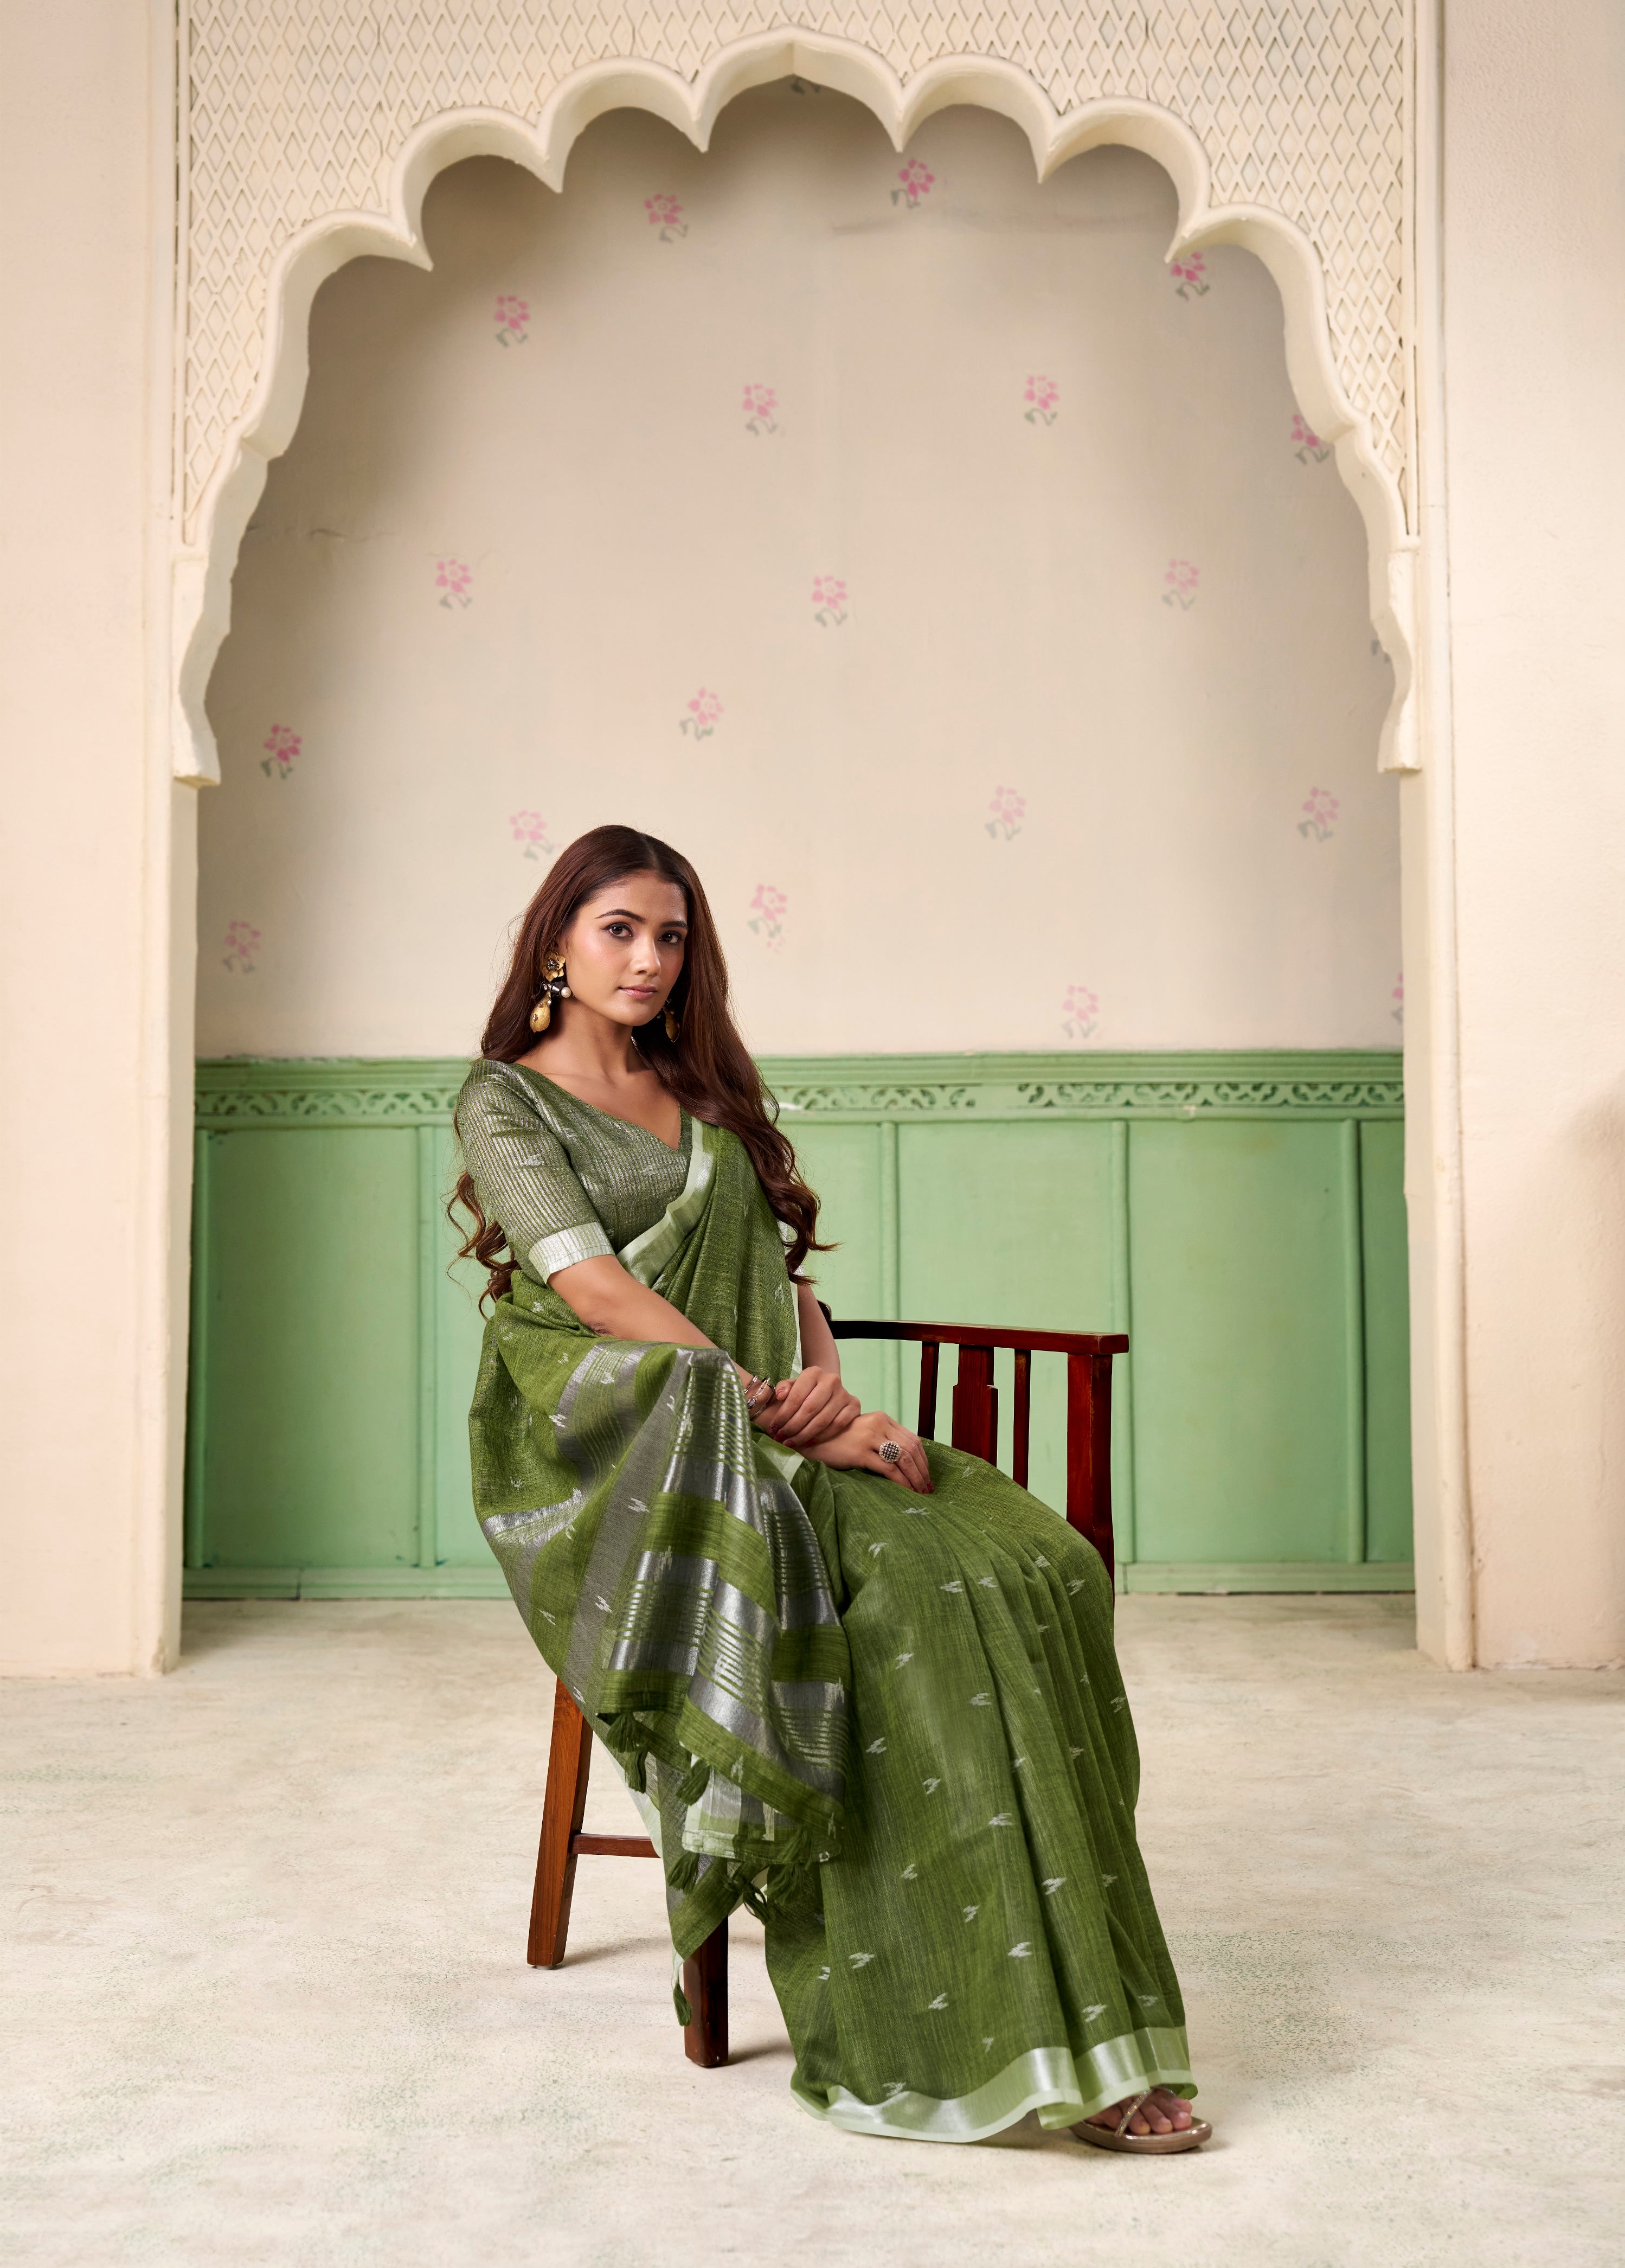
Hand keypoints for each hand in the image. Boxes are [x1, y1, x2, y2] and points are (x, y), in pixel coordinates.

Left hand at [756, 1365, 860, 1450]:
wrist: (828, 1389)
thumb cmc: (805, 1390)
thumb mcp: (792, 1386)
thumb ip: (784, 1388)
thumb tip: (780, 1395)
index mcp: (814, 1372)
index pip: (796, 1396)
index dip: (783, 1414)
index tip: (773, 1427)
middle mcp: (832, 1380)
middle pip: (810, 1409)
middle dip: (793, 1426)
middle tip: (781, 1438)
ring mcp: (844, 1393)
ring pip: (823, 1419)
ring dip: (805, 1435)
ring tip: (791, 1443)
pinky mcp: (854, 1405)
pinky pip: (838, 1425)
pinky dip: (822, 1437)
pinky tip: (809, 1443)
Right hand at [802, 1410, 932, 1494]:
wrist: (812, 1440)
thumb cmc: (840, 1440)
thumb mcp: (865, 1433)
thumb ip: (884, 1439)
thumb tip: (908, 1462)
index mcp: (883, 1418)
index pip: (913, 1439)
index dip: (923, 1460)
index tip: (927, 1475)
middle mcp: (879, 1424)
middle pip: (912, 1449)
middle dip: (923, 1471)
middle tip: (927, 1488)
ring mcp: (870, 1437)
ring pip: (904, 1459)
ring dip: (915, 1478)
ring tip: (919, 1492)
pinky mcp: (861, 1452)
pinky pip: (889, 1469)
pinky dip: (902, 1482)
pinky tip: (906, 1491)